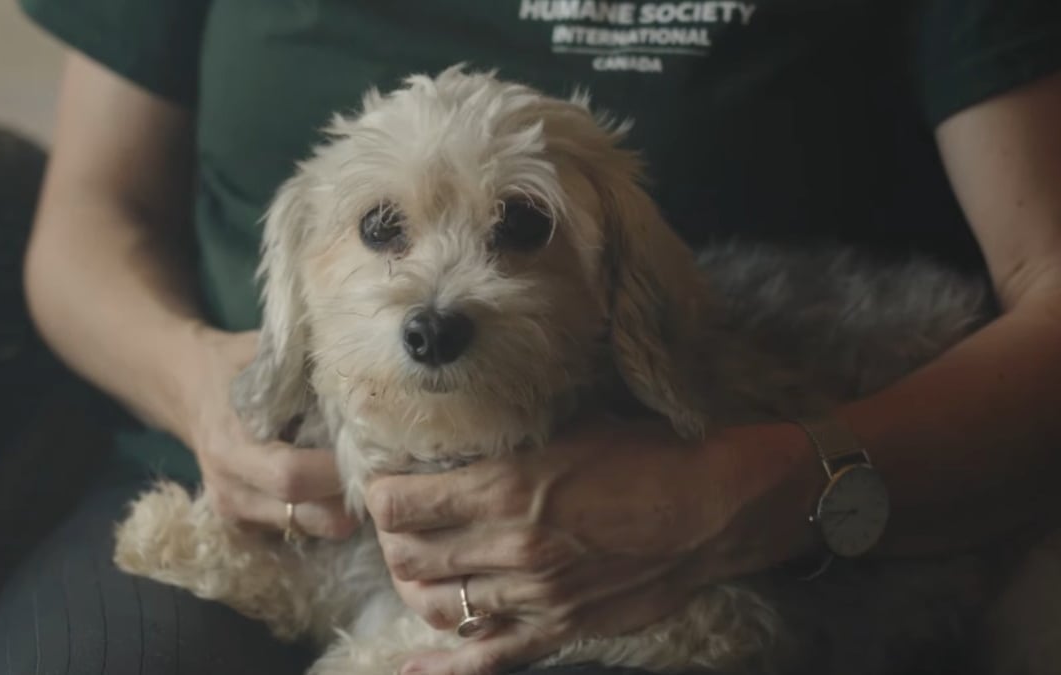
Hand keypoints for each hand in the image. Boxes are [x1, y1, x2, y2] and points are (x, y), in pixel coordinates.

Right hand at [180, 328, 358, 538]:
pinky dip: (326, 512)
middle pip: (311, 516)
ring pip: (313, 530)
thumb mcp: (264, 355)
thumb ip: (307, 371)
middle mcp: (232, 491)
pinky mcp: (248, 527)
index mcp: (230, 447)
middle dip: (354, 497)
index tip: (372, 447)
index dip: (338, 469)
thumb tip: (366, 377)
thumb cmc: (235, 365)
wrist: (190, 390)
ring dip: (345, 508)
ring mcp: (238, 515)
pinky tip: (336, 483)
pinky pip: (302, 532)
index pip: (292, 476)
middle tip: (381, 468)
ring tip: (363, 474)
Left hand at [364, 414, 818, 674]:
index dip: (379, 495)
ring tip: (413, 570)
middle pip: (410, 557)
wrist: (714, 508)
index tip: (381, 485)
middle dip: (389, 540)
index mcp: (507, 488)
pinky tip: (415, 670)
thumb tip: (466, 444)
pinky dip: (445, 667)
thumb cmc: (648, 455)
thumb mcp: (570, 428)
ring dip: (413, 588)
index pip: (405, 503)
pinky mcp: (561, 627)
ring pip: (439, 605)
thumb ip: (511, 444)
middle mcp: (511, 547)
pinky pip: (491, 657)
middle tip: (394, 524)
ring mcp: (535, 596)